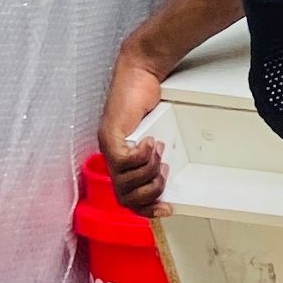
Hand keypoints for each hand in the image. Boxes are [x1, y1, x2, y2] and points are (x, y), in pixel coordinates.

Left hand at [99, 49, 167, 215]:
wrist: (138, 72)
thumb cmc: (146, 98)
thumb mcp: (156, 132)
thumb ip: (157, 152)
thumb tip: (173, 167)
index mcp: (122, 161)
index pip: (128, 199)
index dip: (147, 210)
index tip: (166, 209)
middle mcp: (112, 158)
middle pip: (126, 198)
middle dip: (150, 191)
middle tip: (162, 173)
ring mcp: (109, 148)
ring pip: (125, 183)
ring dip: (148, 171)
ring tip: (156, 151)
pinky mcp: (109, 136)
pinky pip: (124, 162)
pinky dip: (141, 156)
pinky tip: (149, 142)